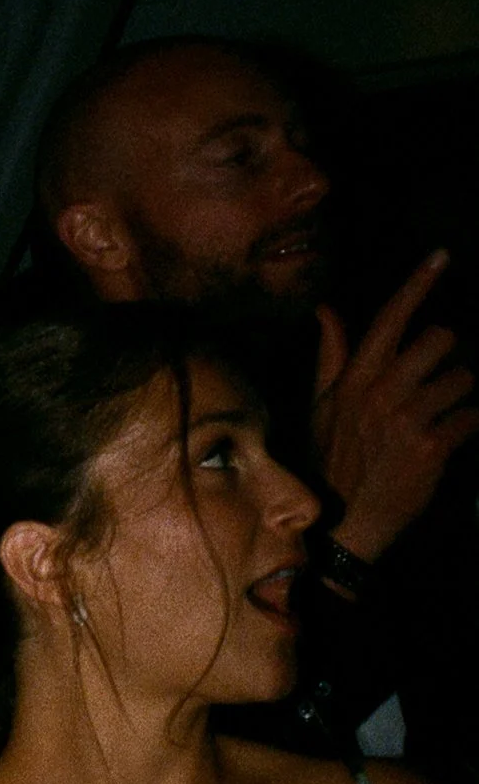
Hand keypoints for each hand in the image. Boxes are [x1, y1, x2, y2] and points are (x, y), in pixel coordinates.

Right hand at [315, 260, 477, 562]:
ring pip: (463, 380)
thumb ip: (330, 355)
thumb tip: (325, 309)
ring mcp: (406, 419)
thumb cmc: (331, 464)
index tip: (442, 255)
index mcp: (354, 379)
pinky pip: (473, 417)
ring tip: (441, 422)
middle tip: (439, 384)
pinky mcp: (431, 448)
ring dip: (461, 399)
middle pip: (441, 340)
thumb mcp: (320, 408)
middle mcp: (380, 392)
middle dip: (450, 358)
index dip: (418, 283)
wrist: (340, 528)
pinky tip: (451, 442)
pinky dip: (470, 427)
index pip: (389, 319)